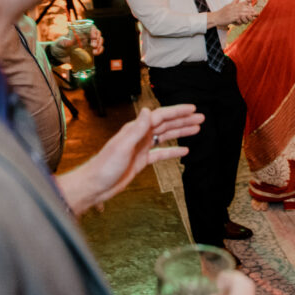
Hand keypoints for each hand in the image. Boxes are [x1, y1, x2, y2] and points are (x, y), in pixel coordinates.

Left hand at [54, 26, 104, 56]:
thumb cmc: (59, 47)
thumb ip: (63, 42)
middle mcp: (86, 36)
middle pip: (97, 33)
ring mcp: (89, 43)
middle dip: (97, 39)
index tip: (93, 37)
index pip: (90, 27)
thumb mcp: (59, 44)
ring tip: (94, 52)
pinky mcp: (90, 50)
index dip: (94, 30)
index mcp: (80, 32)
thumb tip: (70, 42)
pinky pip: (99, 48)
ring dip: (100, 45)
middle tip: (93, 46)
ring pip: (100, 40)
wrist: (58, 56)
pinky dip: (100, 50)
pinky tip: (96, 53)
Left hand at [58, 105, 203, 213]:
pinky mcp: (142, 160)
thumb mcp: (122, 146)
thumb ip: (136, 129)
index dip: (177, 111)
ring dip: (181, 131)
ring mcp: (142, 147)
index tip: (192, 108)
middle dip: (183, 119)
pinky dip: (173, 150)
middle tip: (200, 117)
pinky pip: (161, 153)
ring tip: (197, 128)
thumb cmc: (104, 166)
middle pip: (166, 124)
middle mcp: (140, 135)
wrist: (94, 186)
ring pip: (166, 136)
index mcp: (136, 129)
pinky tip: (184, 150)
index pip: (161, 116)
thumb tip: (147, 110)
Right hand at [215, 0, 255, 26]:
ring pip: (243, 14)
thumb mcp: (229, 5)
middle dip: (252, 12)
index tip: (253, 1)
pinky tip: (245, 21)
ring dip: (249, 17)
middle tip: (257, 13)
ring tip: (253, 18)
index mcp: (234, 5)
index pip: (243, 3)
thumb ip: (235, 1)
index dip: (248, 2)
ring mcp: (233, 13)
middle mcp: (234, 8)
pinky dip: (242, 20)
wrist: (216, 17)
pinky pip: (239, 19)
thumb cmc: (222, 12)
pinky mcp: (232, 18)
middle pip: (245, 9)